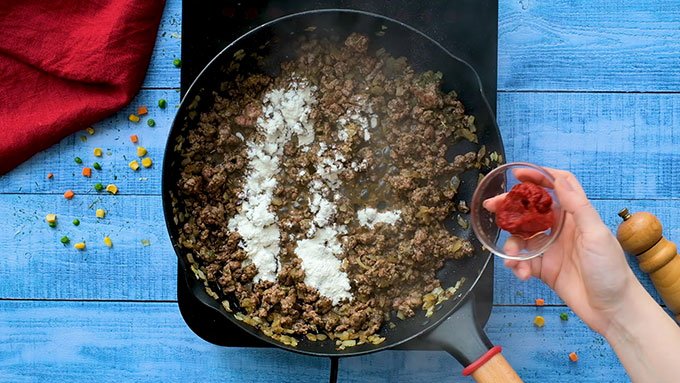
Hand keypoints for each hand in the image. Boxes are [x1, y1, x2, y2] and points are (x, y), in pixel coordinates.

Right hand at [484, 168, 638, 334]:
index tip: (518, 174)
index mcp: (576, 216)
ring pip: (521, 238)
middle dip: (510, 207)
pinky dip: (517, 265)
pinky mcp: (543, 268)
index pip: (556, 187)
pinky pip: (522, 261)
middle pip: (530, 210)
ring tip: (512, 256)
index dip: (538, 177)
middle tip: (491, 205)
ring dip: (512, 245)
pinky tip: (521, 272)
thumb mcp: (597, 235)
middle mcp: (561, 229)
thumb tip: (560, 180)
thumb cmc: (611, 270)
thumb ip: (578, 207)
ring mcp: (550, 248)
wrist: (612, 310)